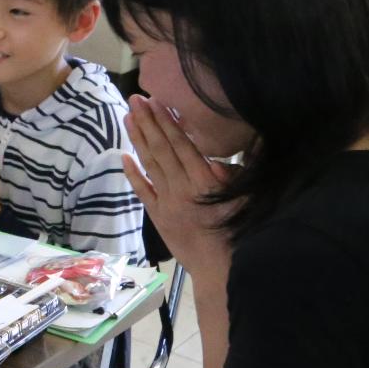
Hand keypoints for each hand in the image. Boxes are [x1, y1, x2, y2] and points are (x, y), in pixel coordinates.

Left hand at [122, 96, 237, 275]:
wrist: (220, 268)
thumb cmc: (239, 231)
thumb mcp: (245, 198)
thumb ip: (233, 174)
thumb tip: (217, 155)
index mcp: (204, 181)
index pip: (181, 144)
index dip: (167, 122)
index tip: (157, 102)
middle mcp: (181, 188)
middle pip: (161, 149)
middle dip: (147, 122)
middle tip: (135, 99)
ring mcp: (167, 202)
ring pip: (149, 165)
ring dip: (137, 140)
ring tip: (128, 117)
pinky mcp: (159, 216)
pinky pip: (142, 191)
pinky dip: (132, 173)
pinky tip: (123, 156)